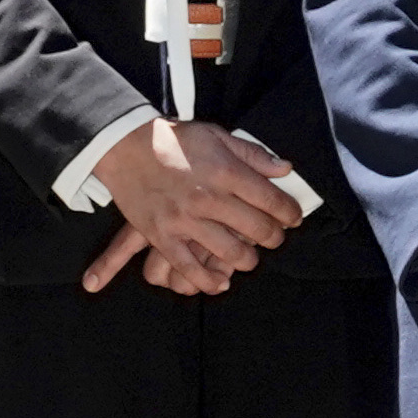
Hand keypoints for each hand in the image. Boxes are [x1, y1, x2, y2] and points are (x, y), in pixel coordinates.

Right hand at [78, 117, 305, 292]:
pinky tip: (221, 282)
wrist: (124, 146)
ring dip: (247, 260)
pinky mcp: (162, 236)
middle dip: (274, 237)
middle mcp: (208, 198)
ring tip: (249, 257)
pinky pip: (189, 268)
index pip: (271, 200)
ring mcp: (184, 220)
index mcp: (225, 171)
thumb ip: (253, 155)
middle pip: (257, 229)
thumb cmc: (174, 139)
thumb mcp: (216, 135)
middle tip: (274, 238)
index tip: (293, 218)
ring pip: (230, 253)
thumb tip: (286, 169)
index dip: (289, 212)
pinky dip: (208, 280)